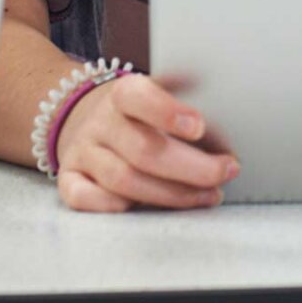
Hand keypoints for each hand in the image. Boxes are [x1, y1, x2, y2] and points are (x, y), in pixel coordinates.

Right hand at [52, 73, 238, 211]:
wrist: (90, 118)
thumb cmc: (143, 113)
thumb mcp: (163, 95)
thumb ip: (190, 106)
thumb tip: (231, 127)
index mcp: (124, 94)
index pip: (137, 97)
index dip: (166, 112)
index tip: (199, 126)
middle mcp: (100, 123)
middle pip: (142, 150)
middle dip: (191, 168)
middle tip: (226, 171)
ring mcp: (83, 152)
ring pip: (122, 181)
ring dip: (172, 195)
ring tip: (209, 195)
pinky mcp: (70, 179)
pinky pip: (86, 199)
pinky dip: (118, 207)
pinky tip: (152, 208)